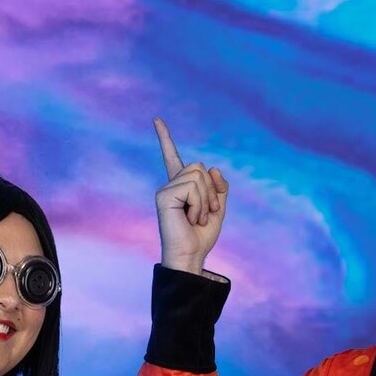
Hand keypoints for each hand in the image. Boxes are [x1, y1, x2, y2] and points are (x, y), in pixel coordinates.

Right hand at [154, 118, 227, 272]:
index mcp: (181, 186)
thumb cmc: (201, 236)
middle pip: (200, 167)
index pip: (173, 158)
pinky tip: (191, 218)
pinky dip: (199, 205)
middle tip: (205, 214)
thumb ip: (219, 186)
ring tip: (197, 218)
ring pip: (198, 176)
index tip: (156, 119)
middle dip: (211, 191)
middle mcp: (170, 185)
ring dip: (206, 200)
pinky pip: (192, 187)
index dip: (165, 138)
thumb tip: (213, 168)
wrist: (191, 256)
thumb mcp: (218, 207)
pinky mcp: (163, 196)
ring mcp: (165, 189)